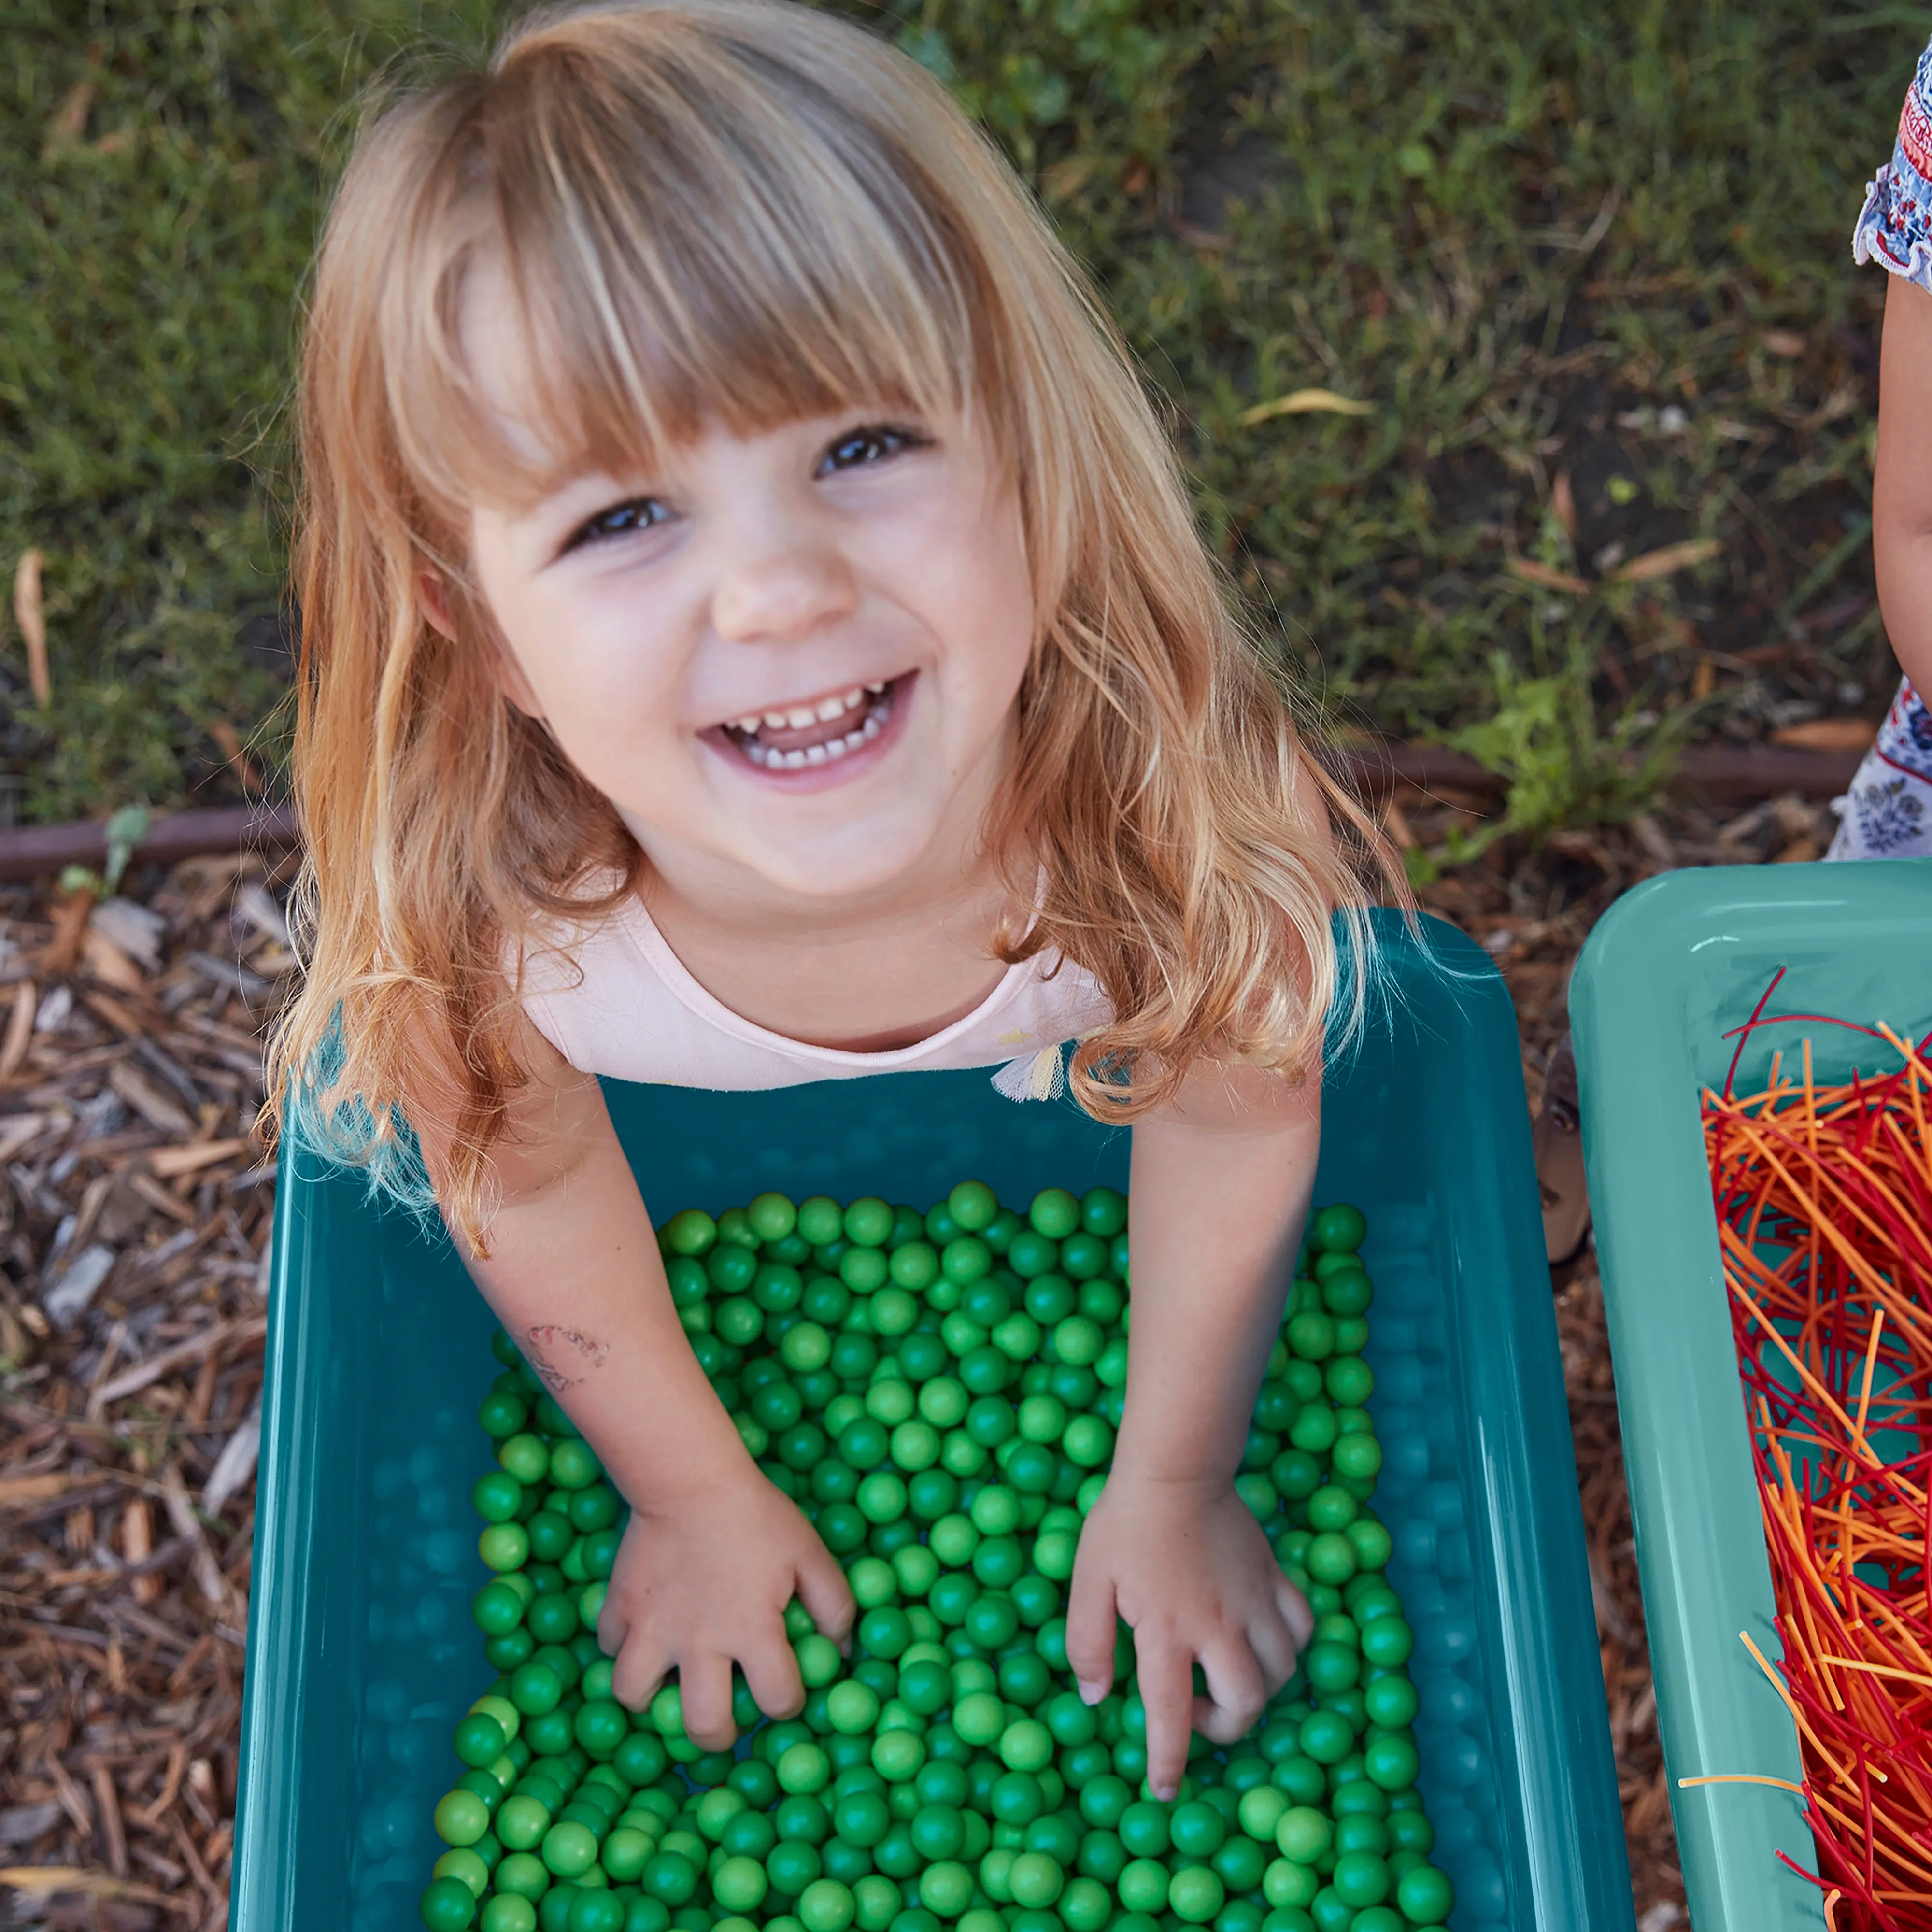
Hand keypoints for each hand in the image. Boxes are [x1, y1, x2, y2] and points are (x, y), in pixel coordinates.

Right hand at [596, 1462, 853, 1749]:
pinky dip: (623, 1646)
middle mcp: (700, 1642)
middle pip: (704, 1725)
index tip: (784, 1690)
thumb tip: (845, 1652)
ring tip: (670, 1681)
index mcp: (753, 1630)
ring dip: (651, 1697)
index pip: (778, 1698)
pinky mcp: (618, 1607)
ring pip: (634, 1695)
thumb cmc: (757, 1515)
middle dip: (718, 1735)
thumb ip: (835, 1605)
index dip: (788, 1702)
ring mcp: (652, 1628)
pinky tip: (644, 1631)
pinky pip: (609, 1647)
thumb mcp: (810, 1553)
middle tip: (723, 1718)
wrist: (690, 1477)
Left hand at [1065, 1474, 1312, 1799]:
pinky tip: (1262, 1639)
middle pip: (1245, 1705)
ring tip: (1225, 1674)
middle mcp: (1218, 1625)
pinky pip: (1301, 1628)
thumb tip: (1095, 1697)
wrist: (1175, 1469)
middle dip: (1224, 1728)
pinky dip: (1289, 1646)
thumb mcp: (1087, 1581)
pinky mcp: (1274, 1577)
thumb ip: (1087, 1643)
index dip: (1168, 1761)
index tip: (1164, 1790)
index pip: (1171, 1715)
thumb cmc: (1124, 1525)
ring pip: (1281, 1672)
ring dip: (1257, 1689)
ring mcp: (1253, 1601)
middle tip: (1197, 1711)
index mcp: (1166, 1630)